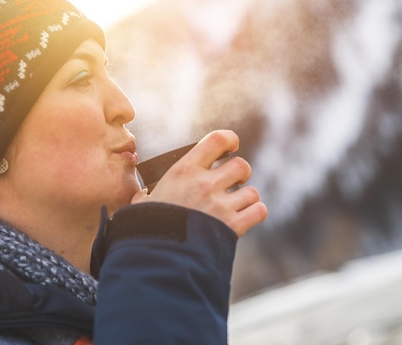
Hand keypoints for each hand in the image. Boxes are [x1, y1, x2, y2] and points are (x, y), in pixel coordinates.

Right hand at [130, 130, 266, 236]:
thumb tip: (144, 196)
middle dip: (241, 173)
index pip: (216, 140)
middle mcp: (205, 184)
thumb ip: (147, 196)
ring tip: (236, 205)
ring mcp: (220, 206)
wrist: (158, 261)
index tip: (232, 146)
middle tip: (233, 183)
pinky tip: (245, 218)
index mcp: (183, 171)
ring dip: (246, 198)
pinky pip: (259, 211)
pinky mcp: (233, 227)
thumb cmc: (147, 231)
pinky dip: (255, 213)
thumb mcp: (142, 206)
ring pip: (252, 191)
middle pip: (241, 166)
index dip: (230, 140)